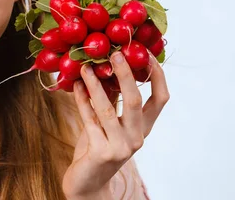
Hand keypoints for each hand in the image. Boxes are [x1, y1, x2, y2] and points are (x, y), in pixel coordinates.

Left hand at [62, 50, 168, 198]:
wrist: (89, 183)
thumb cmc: (99, 146)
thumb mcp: (110, 122)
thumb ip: (112, 99)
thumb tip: (107, 66)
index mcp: (144, 128)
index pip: (160, 99)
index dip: (156, 75)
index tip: (145, 53)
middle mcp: (137, 137)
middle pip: (136, 100)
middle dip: (125, 75)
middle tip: (115, 54)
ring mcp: (120, 146)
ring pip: (108, 109)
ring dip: (95, 85)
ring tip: (85, 67)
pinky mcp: (101, 152)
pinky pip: (89, 120)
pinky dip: (81, 101)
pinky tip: (75, 86)